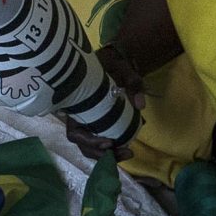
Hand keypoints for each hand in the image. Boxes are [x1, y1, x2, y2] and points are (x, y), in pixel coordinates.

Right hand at [69, 44, 147, 161]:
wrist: (112, 60)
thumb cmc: (112, 63)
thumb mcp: (123, 68)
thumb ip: (133, 82)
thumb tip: (140, 105)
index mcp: (76, 104)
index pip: (75, 132)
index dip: (89, 141)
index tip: (109, 143)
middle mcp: (77, 116)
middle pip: (82, 144)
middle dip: (102, 154)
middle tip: (126, 152)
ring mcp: (85, 121)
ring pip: (89, 146)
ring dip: (107, 155)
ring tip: (128, 153)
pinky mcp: (94, 123)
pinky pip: (97, 140)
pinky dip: (110, 149)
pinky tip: (125, 149)